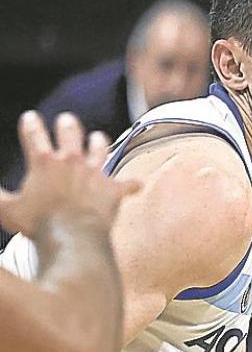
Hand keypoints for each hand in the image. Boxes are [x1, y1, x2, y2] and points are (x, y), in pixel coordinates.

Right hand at [0, 112, 138, 237]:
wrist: (73, 235)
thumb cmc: (38, 223)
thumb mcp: (6, 209)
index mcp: (44, 162)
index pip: (34, 135)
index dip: (31, 124)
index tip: (30, 116)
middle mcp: (71, 160)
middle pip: (70, 132)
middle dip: (67, 124)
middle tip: (66, 120)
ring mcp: (95, 172)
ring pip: (100, 149)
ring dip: (98, 142)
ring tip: (97, 137)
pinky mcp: (114, 188)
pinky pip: (129, 184)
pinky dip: (133, 185)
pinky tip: (138, 184)